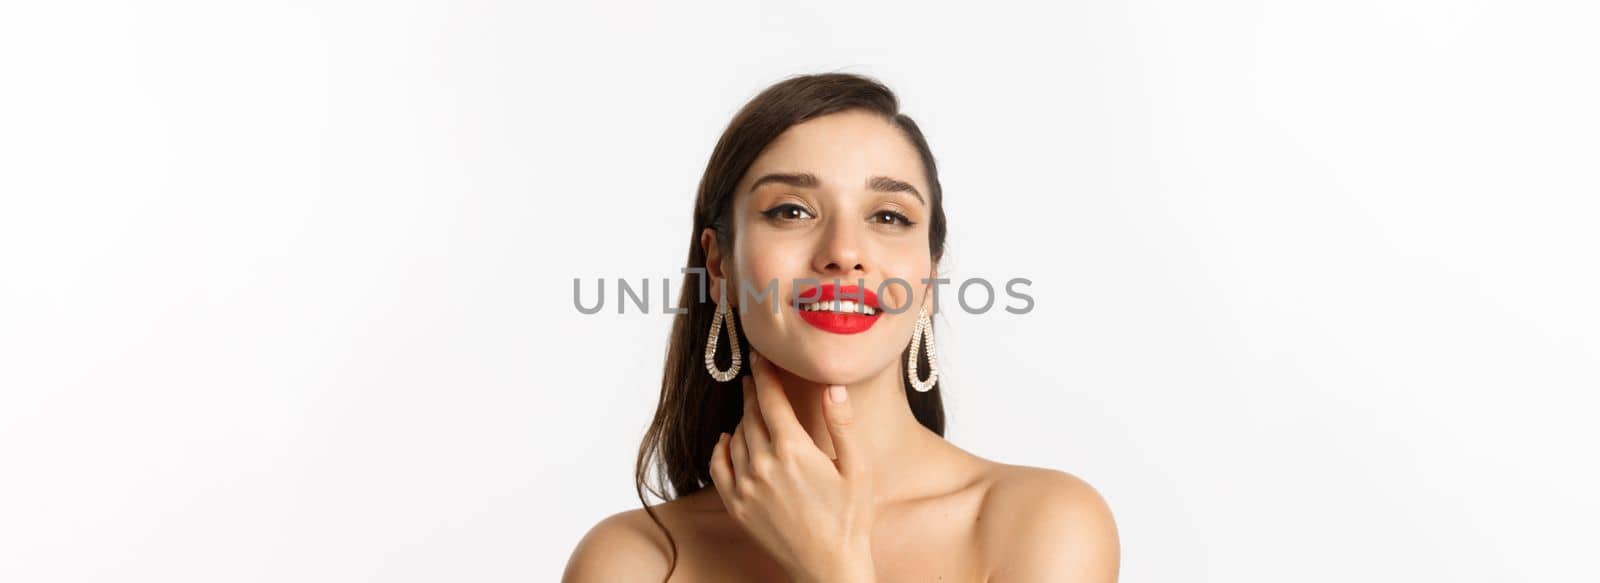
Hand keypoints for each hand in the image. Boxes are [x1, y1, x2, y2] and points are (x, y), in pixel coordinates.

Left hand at [708, 351, 876, 582]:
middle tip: (754, 374)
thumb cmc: (850, 519)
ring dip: (744, 418)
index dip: (764, 373)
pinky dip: (721, 448)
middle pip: (752, 414)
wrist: (828, 568)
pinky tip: (728, 439)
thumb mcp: (857, 468)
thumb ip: (842, 424)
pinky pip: (719, 466)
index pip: (771, 399)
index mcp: (794, 450)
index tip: (759, 355)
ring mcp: (746, 486)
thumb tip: (833, 386)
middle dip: (754, 391)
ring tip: (753, 408)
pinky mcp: (736, 506)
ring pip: (737, 437)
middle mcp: (763, 464)